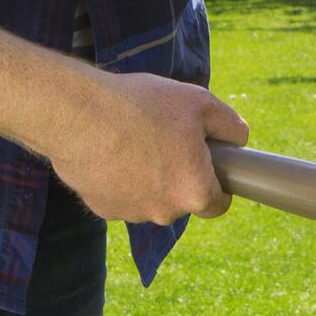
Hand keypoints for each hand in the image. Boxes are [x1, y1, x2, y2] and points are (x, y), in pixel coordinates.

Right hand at [45, 68, 250, 223]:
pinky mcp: (102, 209)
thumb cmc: (140, 106)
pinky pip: (121, 196)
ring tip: (134, 138)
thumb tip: (239, 138)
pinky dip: (120, 178)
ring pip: (150, 198)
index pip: (218, 204)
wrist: (76, 114)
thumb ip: (229, 125)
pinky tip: (110, 149)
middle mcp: (165, 212)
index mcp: (194, 191)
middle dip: (179, 175)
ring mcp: (131, 214)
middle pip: (182, 200)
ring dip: (148, 177)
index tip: (210, 167)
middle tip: (166, 139)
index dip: (217, 184)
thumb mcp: (198, 102)